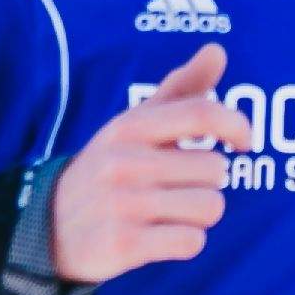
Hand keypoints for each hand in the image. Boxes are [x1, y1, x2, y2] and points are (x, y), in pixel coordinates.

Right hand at [48, 42, 255, 282]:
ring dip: (199, 215)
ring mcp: (123, 204)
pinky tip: (161, 237)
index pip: (201, 113)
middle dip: (206, 183)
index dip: (236, 125)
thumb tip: (218, 49)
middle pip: (215, 170)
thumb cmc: (110, 170)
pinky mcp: (124, 244)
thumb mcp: (136, 126)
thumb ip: (180, 89)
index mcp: (131, 127)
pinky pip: (192, 242)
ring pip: (210, 208)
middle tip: (176, 188)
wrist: (50, 227)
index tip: (244, 143)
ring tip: (169, 213)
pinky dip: (186, 242)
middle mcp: (125, 162)